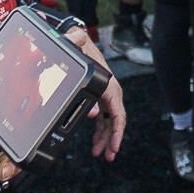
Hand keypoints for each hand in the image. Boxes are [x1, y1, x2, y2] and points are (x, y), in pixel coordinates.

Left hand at [64, 27, 125, 161]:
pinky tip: (95, 142)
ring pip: (109, 121)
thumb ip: (76, 45)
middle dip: (112, 139)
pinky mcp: (98, 95)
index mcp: (108, 83)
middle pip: (115, 120)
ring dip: (106, 138)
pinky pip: (102, 117)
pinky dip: (100, 130)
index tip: (114, 144)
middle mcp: (109, 90)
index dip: (116, 130)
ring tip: (101, 153)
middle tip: (108, 155)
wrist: (76, 37)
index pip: (117, 112)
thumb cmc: (79, 43)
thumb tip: (82, 70)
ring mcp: (104, 94)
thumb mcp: (78, 42)